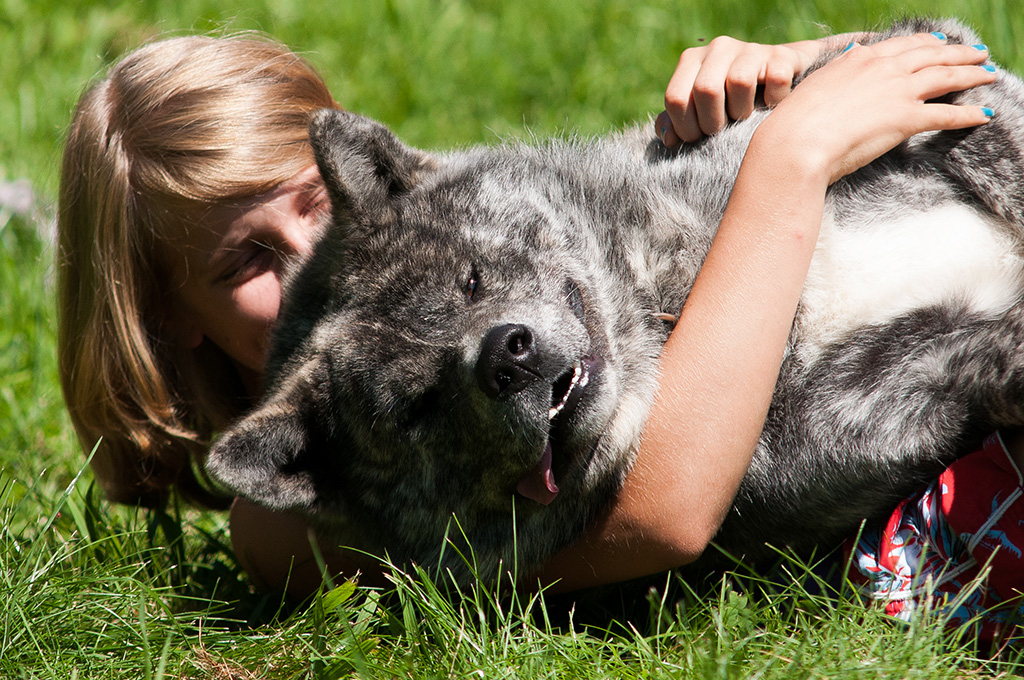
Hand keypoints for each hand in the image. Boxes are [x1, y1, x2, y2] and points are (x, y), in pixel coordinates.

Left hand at [656, 36, 825, 144]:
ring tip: (745, 115)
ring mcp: (750, 49)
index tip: (698, 138)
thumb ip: (676, 124)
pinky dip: (773, 102)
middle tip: (722, 131)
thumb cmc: (729, 103)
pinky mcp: (781, 55)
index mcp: (691, 60)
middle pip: (706, 89)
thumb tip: (668, 139)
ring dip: (743, 112)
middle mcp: (718, 48)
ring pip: (739, 82)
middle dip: (713, 123)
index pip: (675, 98)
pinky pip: (775, 80)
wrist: (777, 80)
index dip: (685, 128)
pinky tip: (771, 105)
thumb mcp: (699, 113)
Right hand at [760, 32, 994, 184]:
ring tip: (988, 74)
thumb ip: (836, 75)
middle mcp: (883, 68)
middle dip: (958, 54)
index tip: (938, 43)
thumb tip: (847, 61)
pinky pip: (947, 115)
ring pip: (946, 77)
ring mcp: (897, 91)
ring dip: (972, 75)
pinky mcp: (907, 119)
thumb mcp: (813, 88)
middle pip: (931, 55)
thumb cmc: (793, 125)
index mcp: (858, 59)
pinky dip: (969, 114)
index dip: (924, 43)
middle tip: (976, 54)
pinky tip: (984, 115)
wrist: (795, 144)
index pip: (901, 45)